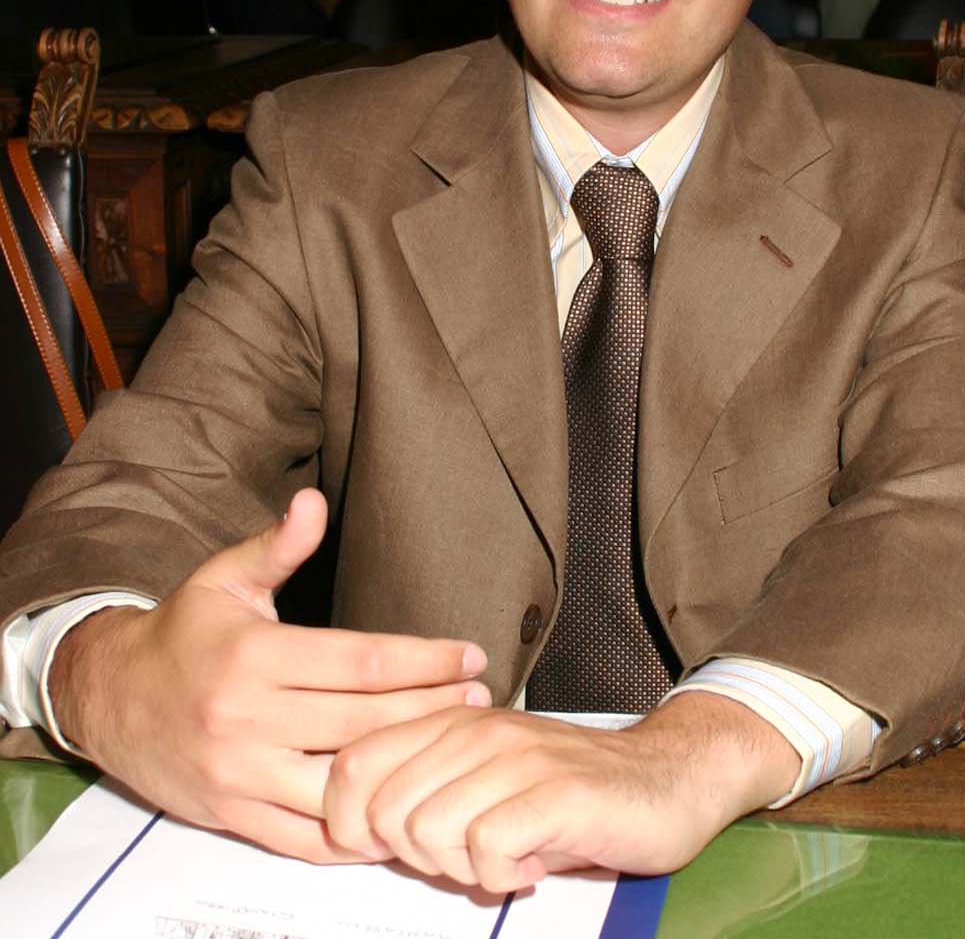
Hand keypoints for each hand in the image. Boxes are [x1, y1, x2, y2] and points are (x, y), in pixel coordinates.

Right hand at [49, 489, 490, 862]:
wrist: (108, 697)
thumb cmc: (182, 632)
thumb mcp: (225, 578)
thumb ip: (277, 545)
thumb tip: (314, 501)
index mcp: (254, 657)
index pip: (359, 663)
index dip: (422, 661)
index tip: (468, 656)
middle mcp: (247, 719)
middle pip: (362, 722)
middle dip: (431, 711)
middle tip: (481, 701)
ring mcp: (239, 774)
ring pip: (339, 784)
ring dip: (402, 772)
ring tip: (454, 753)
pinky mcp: (232, 813)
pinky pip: (302, 837)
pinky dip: (353, 835)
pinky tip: (398, 816)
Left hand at [323, 693, 801, 892]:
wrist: (668, 776)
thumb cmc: (568, 793)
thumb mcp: (485, 785)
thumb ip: (422, 795)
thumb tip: (347, 834)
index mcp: (452, 724)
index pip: (352, 765)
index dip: (349, 823)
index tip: (389, 850)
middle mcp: (478, 730)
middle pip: (385, 811)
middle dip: (413, 856)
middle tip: (465, 858)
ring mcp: (518, 756)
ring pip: (429, 831)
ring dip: (460, 869)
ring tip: (503, 859)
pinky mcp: (557, 791)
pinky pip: (487, 849)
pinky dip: (501, 877)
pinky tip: (530, 866)